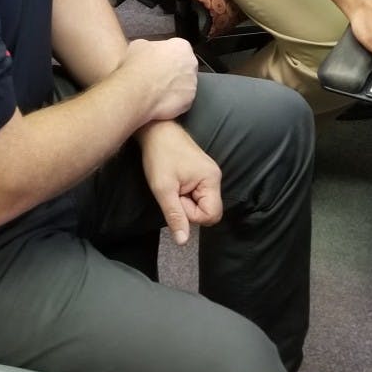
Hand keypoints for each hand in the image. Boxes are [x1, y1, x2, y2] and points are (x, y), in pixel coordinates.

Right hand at [123, 37, 198, 121]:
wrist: (137, 91)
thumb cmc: (138, 66)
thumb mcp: (138, 46)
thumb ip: (151, 46)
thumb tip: (149, 51)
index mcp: (182, 46)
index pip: (178, 49)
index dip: (166, 56)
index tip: (157, 61)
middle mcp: (191, 64)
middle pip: (184, 66)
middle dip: (172, 71)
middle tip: (157, 76)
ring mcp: (192, 83)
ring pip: (183, 84)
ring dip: (173, 87)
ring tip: (156, 90)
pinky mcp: (189, 101)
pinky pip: (181, 100)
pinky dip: (172, 101)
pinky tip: (159, 100)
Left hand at [138, 121, 222, 245]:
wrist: (156, 130)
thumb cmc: (159, 156)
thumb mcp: (163, 189)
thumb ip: (175, 216)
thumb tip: (183, 242)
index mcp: (211, 180)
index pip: (211, 215)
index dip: (191, 214)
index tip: (176, 198)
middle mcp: (215, 177)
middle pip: (208, 210)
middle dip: (188, 207)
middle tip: (173, 190)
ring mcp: (209, 173)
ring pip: (202, 202)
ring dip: (186, 200)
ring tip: (174, 184)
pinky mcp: (202, 172)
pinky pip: (198, 193)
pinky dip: (186, 193)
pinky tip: (176, 181)